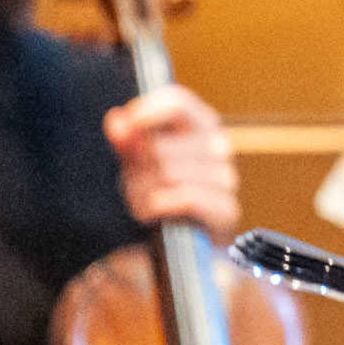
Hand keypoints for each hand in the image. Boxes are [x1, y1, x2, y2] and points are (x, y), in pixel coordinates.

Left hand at [107, 85, 239, 238]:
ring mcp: (227, 178)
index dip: (147, 111)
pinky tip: (153, 216)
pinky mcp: (226, 209)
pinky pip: (181, 198)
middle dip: (138, 171)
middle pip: (160, 147)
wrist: (182, 241)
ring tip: (144, 204)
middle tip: (135, 187)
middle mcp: (220, 146)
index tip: (129, 124)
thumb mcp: (138, 163)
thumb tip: (117, 120)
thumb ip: (127, 141)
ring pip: (167, 174)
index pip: (178, 102)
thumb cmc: (162, 193)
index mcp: (203, 125)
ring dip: (143, 194)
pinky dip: (158, 208)